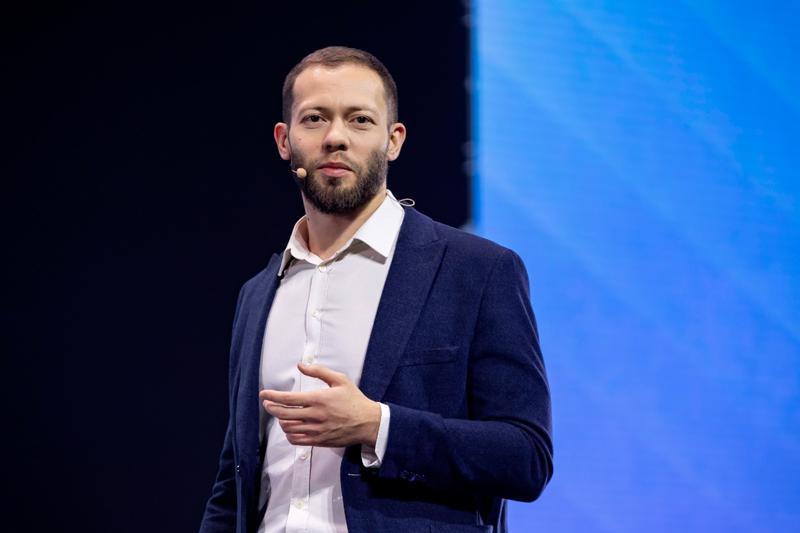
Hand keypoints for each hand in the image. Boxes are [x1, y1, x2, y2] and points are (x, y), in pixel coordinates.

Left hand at [259, 363, 380, 447]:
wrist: (367, 422)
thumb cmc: (354, 400)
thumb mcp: (340, 379)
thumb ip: (319, 371)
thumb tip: (301, 365)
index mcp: (319, 399)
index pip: (288, 399)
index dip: (272, 397)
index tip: (264, 395)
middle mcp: (315, 416)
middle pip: (284, 414)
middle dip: (271, 408)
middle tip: (267, 403)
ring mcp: (316, 430)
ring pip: (288, 428)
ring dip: (280, 420)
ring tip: (280, 414)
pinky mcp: (319, 440)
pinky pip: (297, 440)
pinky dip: (289, 434)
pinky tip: (289, 428)